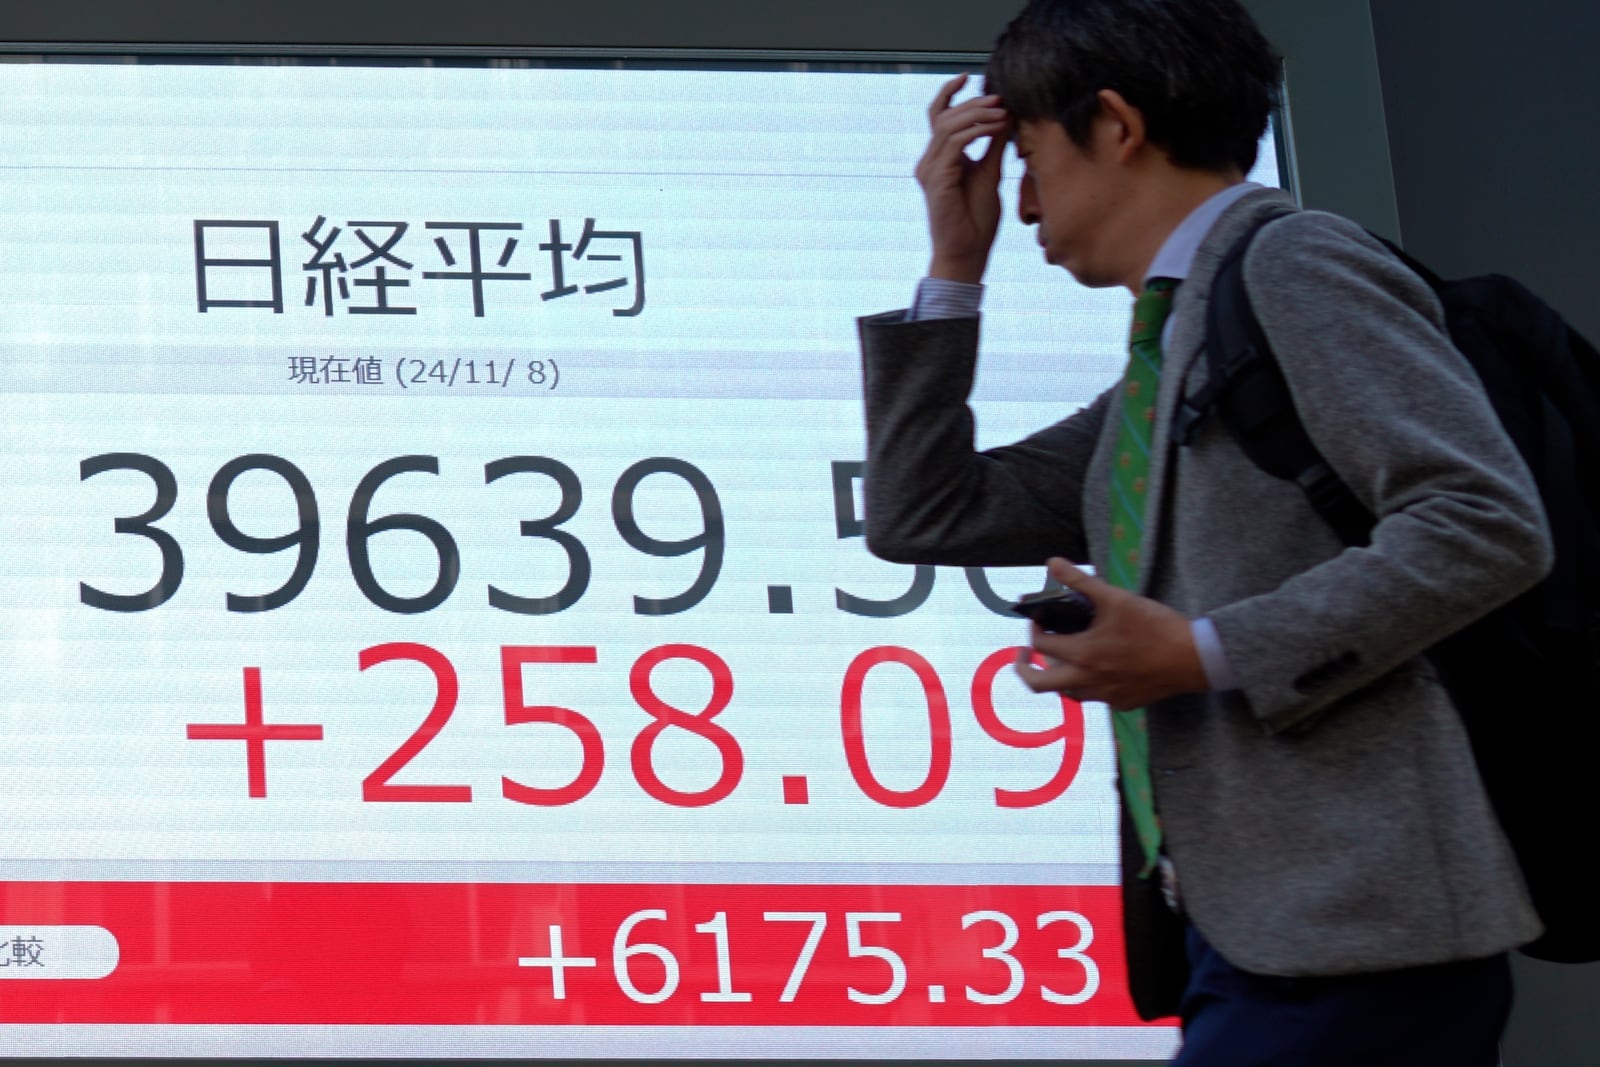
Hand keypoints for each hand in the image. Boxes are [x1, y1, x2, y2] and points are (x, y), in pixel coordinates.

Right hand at [916, 73, 1008, 284]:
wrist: (967, 252)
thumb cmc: (976, 221)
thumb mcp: (989, 174)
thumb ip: (992, 147)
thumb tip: (1004, 118)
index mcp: (939, 160)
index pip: (938, 116)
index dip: (950, 93)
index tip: (971, 77)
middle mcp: (929, 162)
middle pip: (944, 116)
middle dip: (972, 102)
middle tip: (1000, 98)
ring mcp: (930, 170)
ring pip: (948, 125)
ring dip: (977, 114)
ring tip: (1002, 111)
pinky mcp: (937, 179)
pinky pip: (955, 143)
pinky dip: (977, 131)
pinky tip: (996, 128)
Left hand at [1015, 558, 1207, 709]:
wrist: (1195, 658)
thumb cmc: (1156, 626)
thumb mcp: (1116, 598)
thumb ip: (1081, 581)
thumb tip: (1052, 562)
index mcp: (1083, 654)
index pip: (1041, 644)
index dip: (1033, 629)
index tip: (1037, 619)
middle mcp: (1088, 681)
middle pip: (1037, 684)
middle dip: (1023, 667)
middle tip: (1025, 652)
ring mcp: (1105, 696)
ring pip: (1066, 692)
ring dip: (1057, 675)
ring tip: (1062, 656)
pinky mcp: (1123, 704)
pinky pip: (1094, 697)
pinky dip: (1086, 683)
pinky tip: (1098, 667)